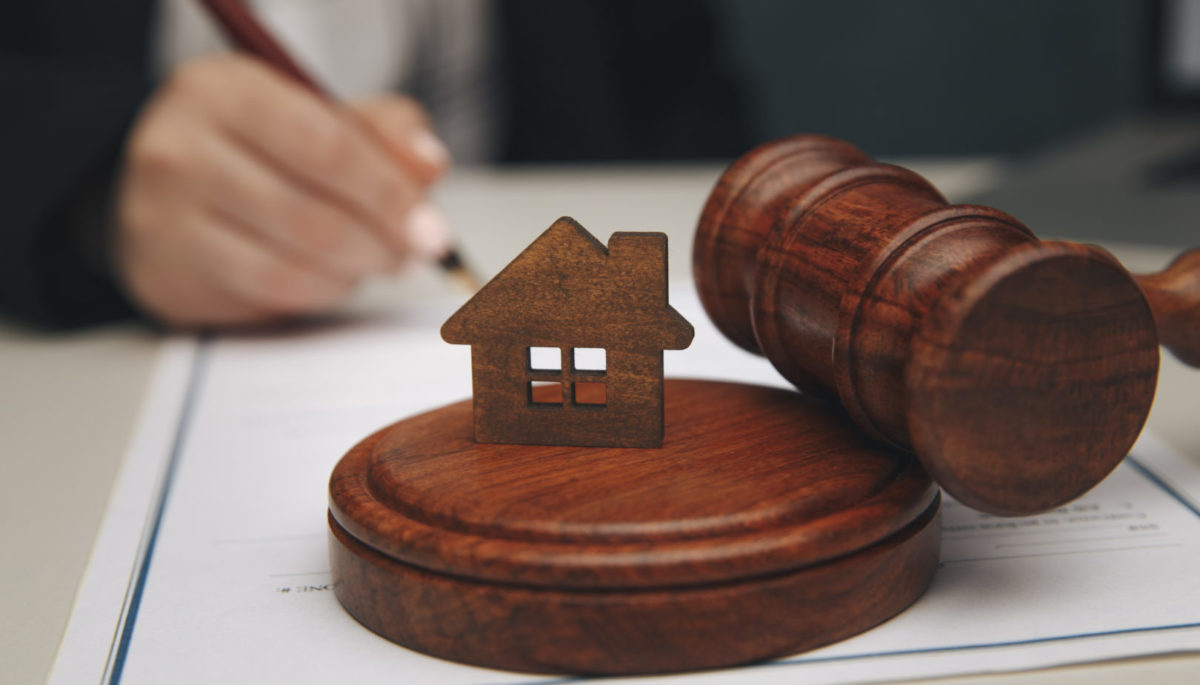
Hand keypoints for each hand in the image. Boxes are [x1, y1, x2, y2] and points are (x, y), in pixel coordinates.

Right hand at [114, 53, 451, 326]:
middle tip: (414, 253)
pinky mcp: (171, 274)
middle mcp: (182, 150)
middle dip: (380, 243)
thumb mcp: (316, 113)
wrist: (166, 189)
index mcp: (224, 91)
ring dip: (353, 272)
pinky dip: (320, 292)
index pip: (326, 146)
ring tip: (377, 260)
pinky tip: (336, 275)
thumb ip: (382, 132)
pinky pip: (270, 295)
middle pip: (311, 215)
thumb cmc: (257, 146)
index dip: (389, 193)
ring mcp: (166, 218)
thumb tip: (428, 164)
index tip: (432, 228)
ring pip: (292, 266)